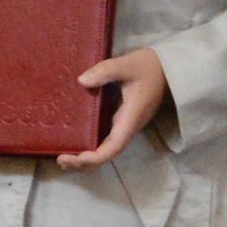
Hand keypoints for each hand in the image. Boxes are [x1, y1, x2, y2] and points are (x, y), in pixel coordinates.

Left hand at [59, 47, 168, 167]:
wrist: (166, 68)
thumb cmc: (149, 67)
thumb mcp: (128, 64)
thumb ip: (106, 71)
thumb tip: (81, 81)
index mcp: (129, 119)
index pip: (114, 147)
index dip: (96, 157)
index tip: (78, 157)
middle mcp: (126, 128)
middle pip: (106, 154)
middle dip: (84, 162)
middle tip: (60, 160)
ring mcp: (123, 126)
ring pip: (105, 149)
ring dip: (85, 157)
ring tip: (62, 156)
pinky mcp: (119, 120)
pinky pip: (104, 138)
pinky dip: (88, 144)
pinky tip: (73, 141)